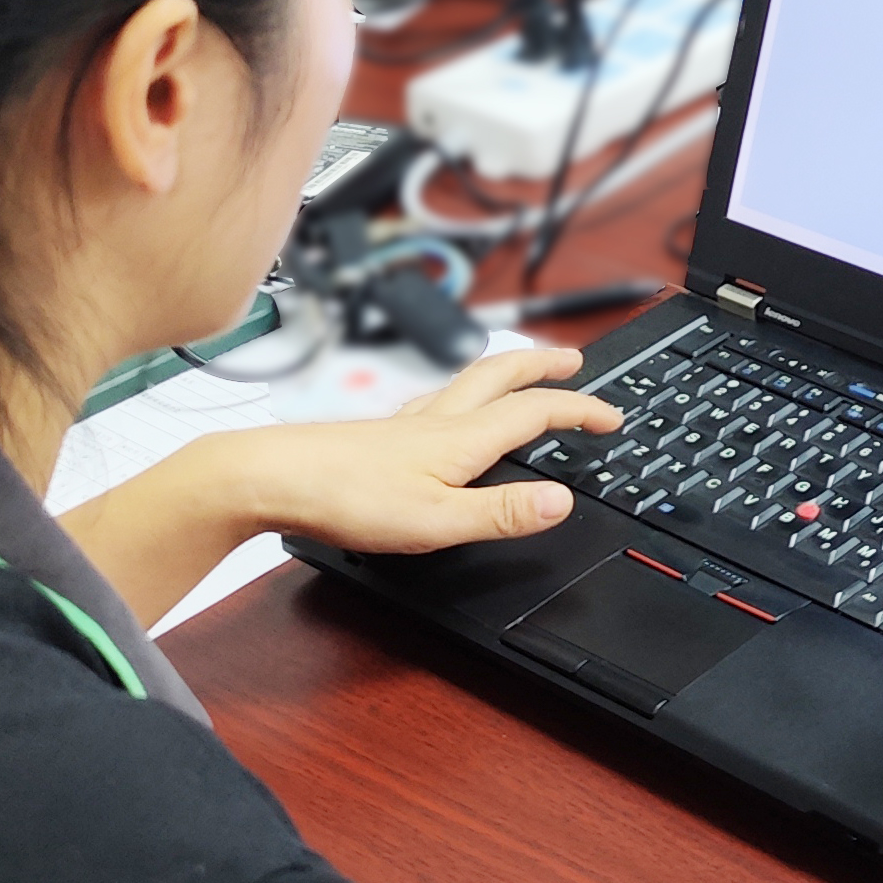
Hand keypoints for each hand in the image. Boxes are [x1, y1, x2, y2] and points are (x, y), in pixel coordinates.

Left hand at [229, 344, 622, 552]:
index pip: (536, 412)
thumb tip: (563, 500)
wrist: (271, 478)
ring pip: (468, 382)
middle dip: (544, 364)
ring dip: (506, 370)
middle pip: (502, 375)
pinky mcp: (379, 432)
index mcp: (461, 439)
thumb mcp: (437, 522)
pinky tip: (445, 408)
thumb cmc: (346, 500)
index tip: (611, 417)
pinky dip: (462, 392)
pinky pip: (436, 399)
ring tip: (523, 372)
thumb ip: (503, 513)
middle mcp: (437, 420)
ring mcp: (405, 422)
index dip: (580, 410)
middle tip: (575, 360)